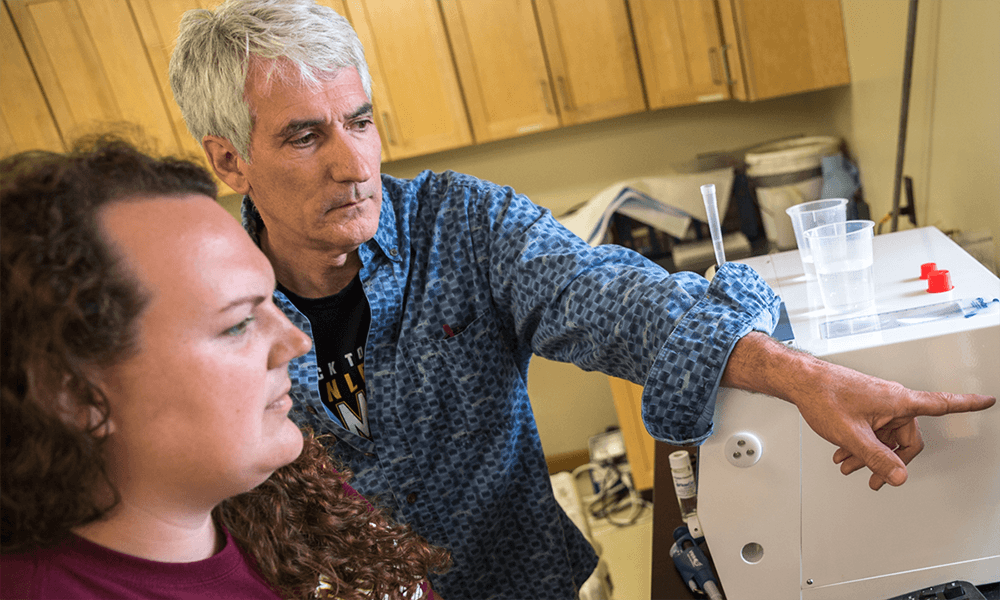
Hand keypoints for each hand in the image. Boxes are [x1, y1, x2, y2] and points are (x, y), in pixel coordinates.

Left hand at [723, 333, 995, 489]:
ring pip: (885, 436)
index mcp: (898, 402)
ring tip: (848, 466)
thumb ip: (877, 458)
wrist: (801, 381)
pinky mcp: (864, 405)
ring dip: (869, 455)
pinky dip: (861, 444)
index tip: (987, 400)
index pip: (942, 404)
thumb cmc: (824, 395)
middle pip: (906, 438)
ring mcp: (878, 403)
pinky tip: (844, 454)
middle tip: (874, 479)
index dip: (967, 404)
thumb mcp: (852, 435)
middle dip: (889, 460)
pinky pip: (872, 429)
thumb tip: (899, 476)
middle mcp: (892, 400)